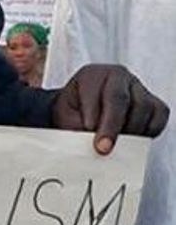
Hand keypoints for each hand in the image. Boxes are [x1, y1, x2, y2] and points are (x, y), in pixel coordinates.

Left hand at [51, 64, 168, 154]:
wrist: (80, 110)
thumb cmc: (71, 112)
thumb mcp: (64, 116)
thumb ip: (74, 126)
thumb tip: (89, 141)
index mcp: (93, 75)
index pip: (97, 94)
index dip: (96, 117)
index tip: (92, 137)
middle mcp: (118, 77)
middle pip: (121, 100)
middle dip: (112, 127)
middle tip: (104, 149)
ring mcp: (137, 88)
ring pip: (143, 108)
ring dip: (129, 132)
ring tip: (115, 147)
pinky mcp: (151, 102)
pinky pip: (159, 116)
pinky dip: (149, 131)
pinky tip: (133, 141)